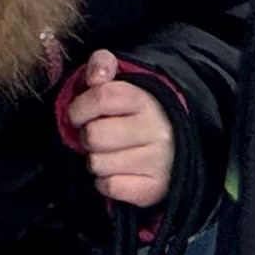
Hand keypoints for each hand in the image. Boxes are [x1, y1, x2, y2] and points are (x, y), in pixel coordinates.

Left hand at [63, 50, 176, 208]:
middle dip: (88, 138)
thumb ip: (103, 67)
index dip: (80, 108)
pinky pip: (110, 186)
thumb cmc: (135, 117)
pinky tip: (120, 173)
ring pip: (97, 164)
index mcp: (146, 99)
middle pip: (93, 136)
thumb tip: (97, 73)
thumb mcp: (121, 85)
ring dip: (97, 162)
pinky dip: (107, 183)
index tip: (80, 115)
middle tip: (101, 138)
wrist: (174, 151)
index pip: (101, 97)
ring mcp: (158, 160)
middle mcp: (157, 129)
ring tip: (113, 155)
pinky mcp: (155, 187)